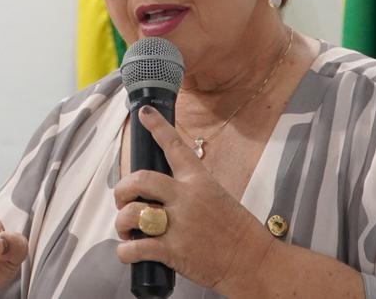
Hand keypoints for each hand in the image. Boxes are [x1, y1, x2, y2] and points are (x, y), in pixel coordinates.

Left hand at [112, 106, 273, 293]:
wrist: (253, 261)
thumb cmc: (238, 232)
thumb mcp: (217, 198)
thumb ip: (191, 191)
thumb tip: (164, 195)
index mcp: (199, 181)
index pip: (174, 146)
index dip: (157, 126)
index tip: (144, 113)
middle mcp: (186, 198)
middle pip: (141, 179)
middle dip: (123, 189)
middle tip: (122, 200)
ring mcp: (179, 224)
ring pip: (133, 213)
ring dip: (121, 222)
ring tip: (126, 231)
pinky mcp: (173, 251)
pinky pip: (136, 248)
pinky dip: (125, 251)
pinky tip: (129, 252)